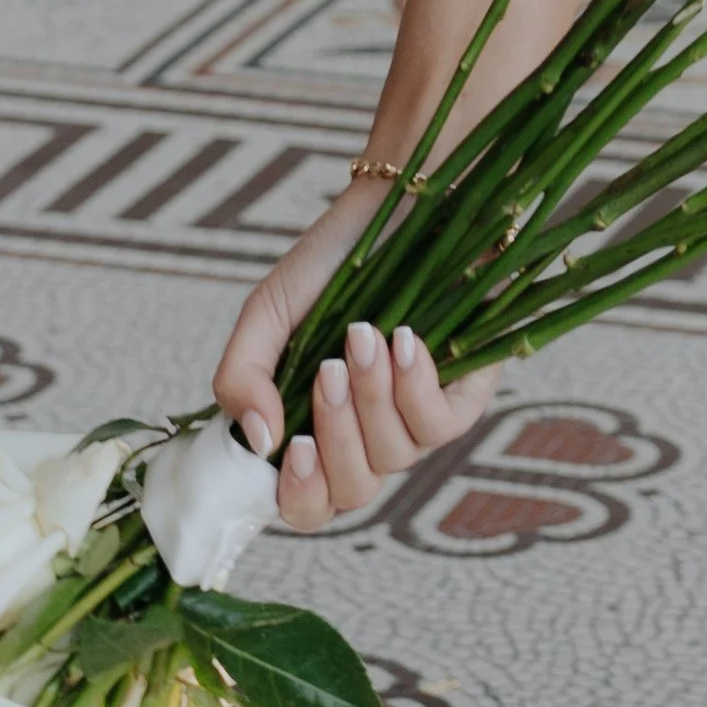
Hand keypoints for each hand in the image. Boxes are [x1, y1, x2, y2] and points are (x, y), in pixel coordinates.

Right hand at [213, 177, 492, 531]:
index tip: (292, 447)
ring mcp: (417, 419)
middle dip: (336, 437)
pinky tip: (405, 340)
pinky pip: (440, 427)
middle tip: (328, 371)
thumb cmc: (333, 261)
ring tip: (362, 333)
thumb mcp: (267, 313)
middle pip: (352, 493)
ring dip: (372, 397)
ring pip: (393, 457)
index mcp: (315, 429)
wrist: (404, 201)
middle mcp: (368, 436)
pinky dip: (415, 387)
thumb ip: (241, 378)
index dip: (298, 497)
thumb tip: (258, 442)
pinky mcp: (464, 394)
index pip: (307, 505)